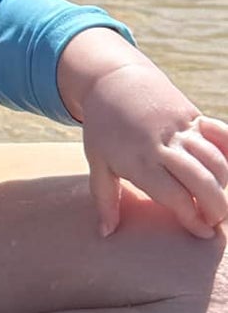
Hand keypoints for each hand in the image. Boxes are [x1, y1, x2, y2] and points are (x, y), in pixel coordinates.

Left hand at [59, 29, 227, 238]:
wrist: (111, 79)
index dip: (192, 218)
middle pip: (201, 181)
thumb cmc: (103, 127)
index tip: (202, 233)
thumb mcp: (97, 161)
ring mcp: (180, 128)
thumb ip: (105, 199)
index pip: (175, 196)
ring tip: (220, 202)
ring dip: (224, 183)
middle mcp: (163, 145)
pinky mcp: (192, 115)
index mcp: (139, 161)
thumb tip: (106, 233)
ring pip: (215, 159)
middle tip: (216, 222)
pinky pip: (220, 133)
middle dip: (215, 207)